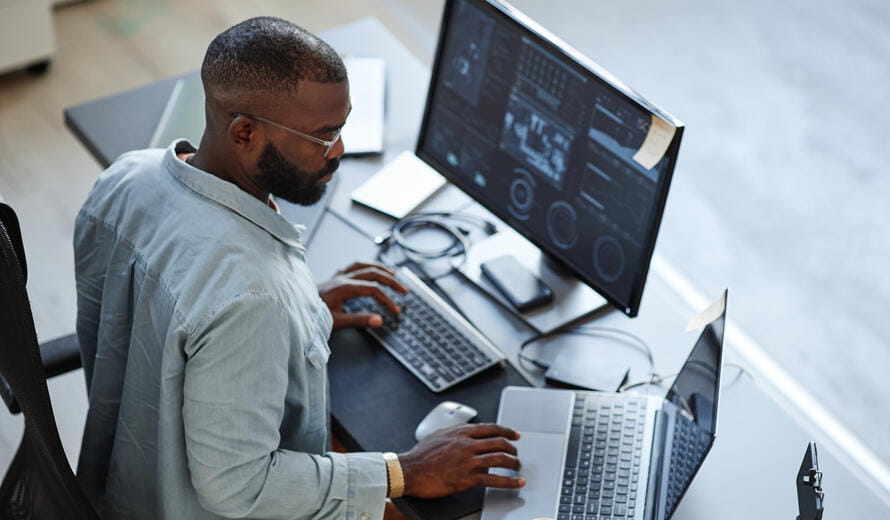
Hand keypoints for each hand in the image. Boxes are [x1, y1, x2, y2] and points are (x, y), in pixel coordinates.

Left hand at [318, 262, 407, 328]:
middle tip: (403, 290)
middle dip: (391, 281)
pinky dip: (366, 266)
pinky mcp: (334, 277)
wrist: (294, 308)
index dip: (387, 299)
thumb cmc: (312, 316)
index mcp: (343, 287)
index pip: (372, 290)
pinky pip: (353, 266)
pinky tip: (370, 270)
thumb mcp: (336, 321)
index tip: (395, 310)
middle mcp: (341, 278)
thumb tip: (379, 320)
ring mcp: (337, 276)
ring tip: (393, 273)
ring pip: (363, 265)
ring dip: (380, 268)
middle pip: (372, 273)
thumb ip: (358, 320)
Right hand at [398, 423, 524, 497]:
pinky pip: (493, 479)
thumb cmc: (420, 455)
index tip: (515, 435)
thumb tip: (463, 432)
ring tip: (518, 468)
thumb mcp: (439, 435)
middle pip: (499, 442)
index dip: (507, 431)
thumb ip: (454, 433)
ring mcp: (467, 461)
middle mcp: (467, 444)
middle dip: (512, 448)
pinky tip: (516, 483)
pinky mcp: (466, 478)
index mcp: (461, 432)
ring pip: (499, 459)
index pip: (491, 428)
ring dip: (513, 463)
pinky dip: (508, 481)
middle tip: (516, 454)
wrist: (409, 470)